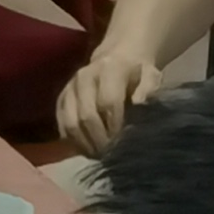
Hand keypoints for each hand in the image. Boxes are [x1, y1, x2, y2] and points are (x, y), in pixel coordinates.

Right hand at [57, 36, 164, 153]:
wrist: (118, 57)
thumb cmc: (139, 72)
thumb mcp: (152, 76)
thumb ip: (148, 90)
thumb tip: (139, 105)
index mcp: (109, 70)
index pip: (107, 102)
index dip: (115, 127)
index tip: (124, 144)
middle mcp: (84, 77)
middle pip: (86, 115)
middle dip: (100, 140)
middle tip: (112, 156)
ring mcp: (70, 88)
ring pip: (70, 123)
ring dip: (84, 144)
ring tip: (99, 155)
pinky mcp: (61, 98)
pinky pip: (61, 124)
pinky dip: (72, 141)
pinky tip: (88, 149)